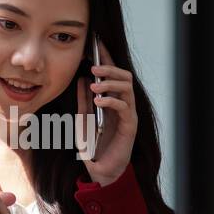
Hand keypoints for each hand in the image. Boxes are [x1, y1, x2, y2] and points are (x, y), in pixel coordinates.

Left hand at [76, 38, 137, 184]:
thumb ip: (83, 100)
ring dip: (110, 83)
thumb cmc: (92, 145)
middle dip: (110, 68)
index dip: (106, 57)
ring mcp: (128, 114)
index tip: (97, 43)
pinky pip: (125, 106)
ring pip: (127, 87)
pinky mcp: (130, 125)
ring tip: (94, 84)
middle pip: (124, 76)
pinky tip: (99, 101)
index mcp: (112, 99)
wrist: (99, 170)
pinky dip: (111, 100)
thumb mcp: (82, 119)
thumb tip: (82, 78)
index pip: (112, 73)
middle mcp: (123, 103)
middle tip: (95, 67)